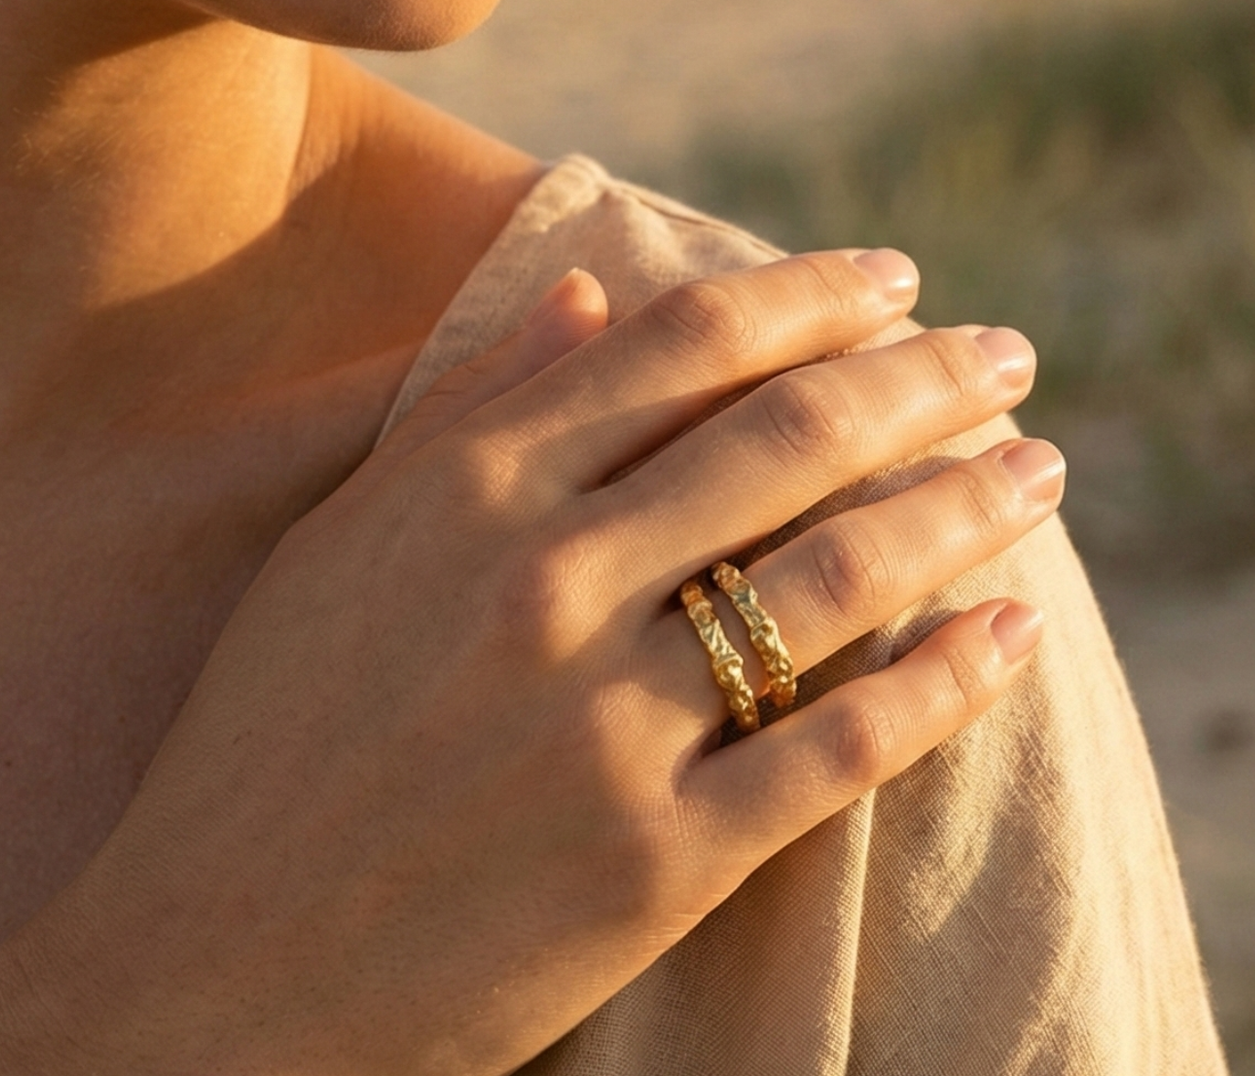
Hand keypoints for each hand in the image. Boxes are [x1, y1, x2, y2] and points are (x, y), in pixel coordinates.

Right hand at [0, 253, 1058, 1075]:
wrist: (212, 979)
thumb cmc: (266, 743)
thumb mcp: (341, 542)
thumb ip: (470, 408)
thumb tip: (592, 288)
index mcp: (463, 490)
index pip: (682, 347)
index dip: (807, 296)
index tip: (893, 276)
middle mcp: (541, 582)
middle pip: (784, 438)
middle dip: (921, 378)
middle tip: (1009, 349)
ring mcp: (601, 724)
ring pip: (835, 576)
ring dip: (961, 503)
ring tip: (1042, 465)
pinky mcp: (652, 861)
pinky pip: (836, 748)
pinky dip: (942, 681)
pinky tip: (1010, 631)